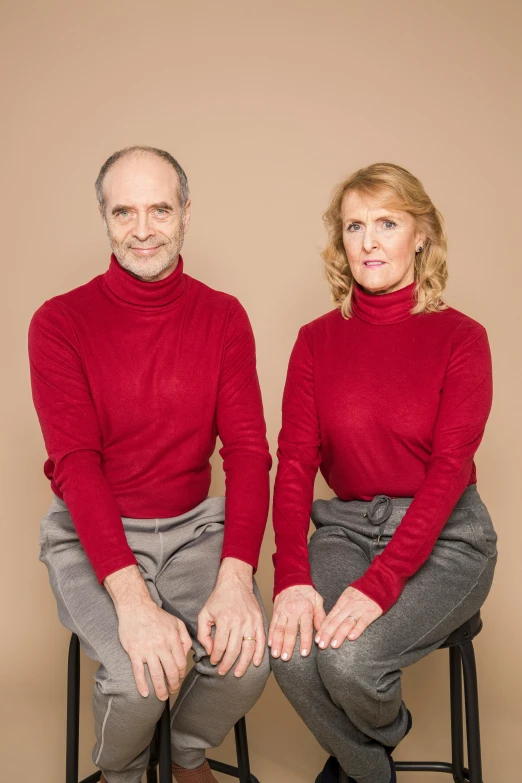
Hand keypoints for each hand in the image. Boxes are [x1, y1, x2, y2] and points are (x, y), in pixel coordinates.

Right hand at [105, 565, 191, 699]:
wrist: (136, 608)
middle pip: (171, 672)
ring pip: (156, 675)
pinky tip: (145, 693)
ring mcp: (147, 650)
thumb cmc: (157, 616)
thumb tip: (187, 654)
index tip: (179, 679)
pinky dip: (142, 684)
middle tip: (173, 691)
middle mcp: (162, 646)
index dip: (181, 674)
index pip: (181, 663)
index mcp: (173, 639)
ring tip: (162, 697)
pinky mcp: (134, 652)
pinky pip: (138, 672)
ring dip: (160, 689)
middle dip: (173, 685)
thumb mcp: (176, 623)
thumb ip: (185, 638)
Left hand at [197, 558, 264, 677]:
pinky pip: (261, 641)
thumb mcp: (204, 613)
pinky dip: (259, 653)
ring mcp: (251, 622)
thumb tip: (210, 650)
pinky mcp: (259, 621)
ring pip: (248, 649)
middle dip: (227, 664)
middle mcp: (239, 622)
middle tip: (222, 672)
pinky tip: (255, 663)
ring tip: (238, 673)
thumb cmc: (219, 598)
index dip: (216, 658)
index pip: (220, 646)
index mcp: (224, 620)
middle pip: (234, 650)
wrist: (235, 583)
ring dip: (243, 664)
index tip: (214, 662)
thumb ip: (203, 633)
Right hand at [268, 584, 325, 661]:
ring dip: (277, 642)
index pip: (305, 628)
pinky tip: (270, 644)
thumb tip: (323, 632)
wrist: (292, 580)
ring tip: (276, 655)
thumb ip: (320, 617)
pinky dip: (271, 635)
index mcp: (305, 609)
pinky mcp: (275, 611)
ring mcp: (282, 611)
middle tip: (286, 658)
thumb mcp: (318, 601)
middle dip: (287, 645)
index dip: (305, 641)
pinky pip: (272, 624)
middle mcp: (292, 611)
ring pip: (279, 629)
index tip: (304, 654)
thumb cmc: (307, 593)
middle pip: (290, 630)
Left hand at [315, 586, 381, 648]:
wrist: (378, 584)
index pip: (330, 617)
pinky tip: (351, 638)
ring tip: (334, 645)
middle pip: (336, 621)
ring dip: (339, 634)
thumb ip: (339, 609)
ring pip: (347, 623)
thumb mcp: (347, 597)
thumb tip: (329, 622)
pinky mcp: (371, 612)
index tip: (317, 639)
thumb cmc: (361, 592)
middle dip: (327, 634)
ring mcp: (359, 609)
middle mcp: (349, 606)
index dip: (323, 629)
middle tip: (321, 645)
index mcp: (342, 602)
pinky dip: (357, 630)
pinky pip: (363, 622)